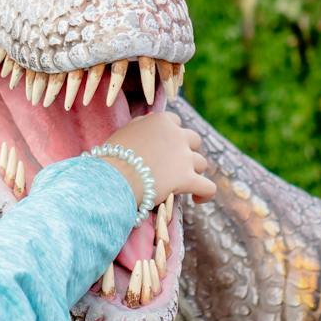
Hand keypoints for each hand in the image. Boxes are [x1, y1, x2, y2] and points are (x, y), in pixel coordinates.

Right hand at [101, 111, 215, 206]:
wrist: (113, 177)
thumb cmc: (112, 157)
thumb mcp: (126, 131)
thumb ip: (141, 125)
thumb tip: (147, 122)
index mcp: (161, 121)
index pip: (176, 123)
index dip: (172, 136)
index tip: (166, 148)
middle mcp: (176, 135)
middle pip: (194, 140)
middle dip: (187, 151)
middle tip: (175, 165)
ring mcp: (184, 157)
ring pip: (201, 163)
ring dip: (194, 172)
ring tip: (182, 184)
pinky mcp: (187, 179)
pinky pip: (208, 187)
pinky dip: (205, 194)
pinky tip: (197, 199)